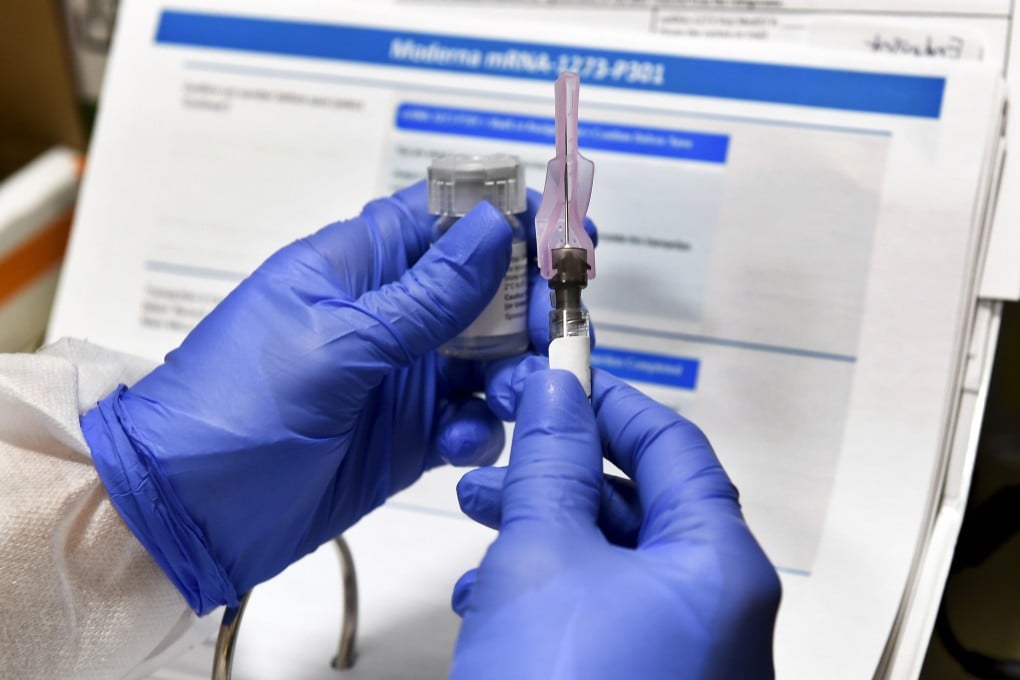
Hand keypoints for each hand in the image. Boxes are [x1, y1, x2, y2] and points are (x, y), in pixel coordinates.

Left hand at [80, 182, 554, 613]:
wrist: (188, 513)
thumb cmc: (236, 407)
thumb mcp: (337, 343)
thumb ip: (425, 294)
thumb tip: (493, 226)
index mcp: (355, 266)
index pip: (440, 217)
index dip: (504, 216)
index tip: (561, 233)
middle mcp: (385, 315)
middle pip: (482, 288)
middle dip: (524, 305)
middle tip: (549, 330)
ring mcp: (400, 376)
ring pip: (488, 356)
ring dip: (514, 371)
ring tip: (513, 396)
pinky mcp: (410, 434)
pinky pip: (471, 418)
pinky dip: (481, 428)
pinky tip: (460, 444)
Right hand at [451, 361, 780, 678]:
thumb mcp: (542, 554)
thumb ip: (552, 462)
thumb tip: (557, 391)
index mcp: (719, 566)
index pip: (673, 446)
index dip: (609, 402)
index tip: (555, 378)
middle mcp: (718, 610)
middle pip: (640, 505)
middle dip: (557, 474)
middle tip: (499, 452)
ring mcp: (686, 652)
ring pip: (611, 561)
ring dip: (540, 531)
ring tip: (478, 516)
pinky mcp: (645, 679)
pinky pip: (603, 615)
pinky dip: (549, 592)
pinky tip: (487, 595)